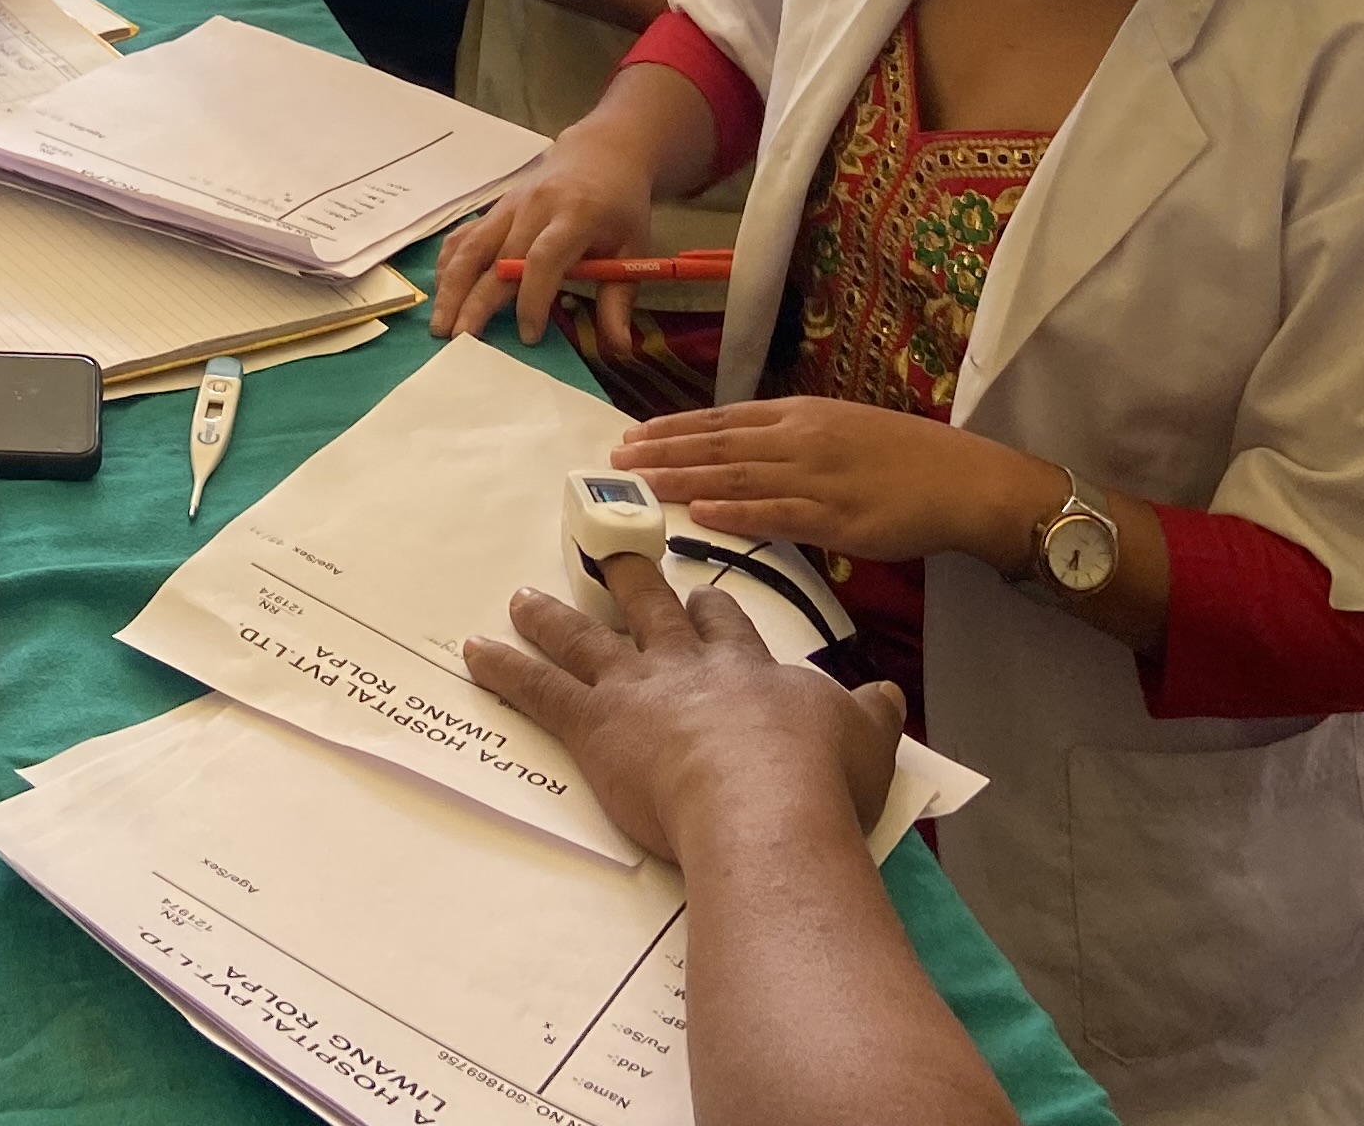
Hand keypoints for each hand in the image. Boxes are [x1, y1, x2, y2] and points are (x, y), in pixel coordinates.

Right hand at [430, 123, 662, 346]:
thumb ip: (619, 301)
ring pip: (470, 245)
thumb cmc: (619, 208)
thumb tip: (619, 350)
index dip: (532, 298)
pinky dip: (448, 263)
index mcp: (575, 215)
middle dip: (476, 301)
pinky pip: (463, 235)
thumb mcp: (633, 251)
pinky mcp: (494, 208)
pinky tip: (440, 291)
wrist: (600, 155)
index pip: (543, 258)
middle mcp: (535, 207)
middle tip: (461, 341)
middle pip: (496, 256)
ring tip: (439, 323)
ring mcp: (509, 204)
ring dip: (451, 285)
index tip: (528, 336)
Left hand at [463, 556, 903, 868]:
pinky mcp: (596, 724)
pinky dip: (505, 668)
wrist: (765, 804)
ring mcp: (636, 690)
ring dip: (550, 617)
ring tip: (520, 596)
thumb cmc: (817, 778)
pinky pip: (540, 690)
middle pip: (651, 609)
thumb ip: (869, 713)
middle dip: (629, 583)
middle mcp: (685, 665)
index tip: (700, 594)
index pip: (724, 624)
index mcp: (746, 668)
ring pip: (584, 640)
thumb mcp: (864, 739)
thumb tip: (887, 692)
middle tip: (609, 559)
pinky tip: (476, 651)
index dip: (710, 609)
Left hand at [613, 398, 1056, 573]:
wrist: (962, 478)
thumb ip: (790, 440)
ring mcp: (817, 477)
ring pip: (736, 477)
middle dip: (663, 452)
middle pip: (718, 444)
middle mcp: (801, 438)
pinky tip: (699, 515)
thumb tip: (741, 455)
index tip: (632, 436)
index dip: (674, 429)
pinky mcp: (836, 518)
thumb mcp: (840, 429)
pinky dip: (734, 514)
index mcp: (800, 414)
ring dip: (683, 480)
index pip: (723, 419)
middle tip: (616, 461)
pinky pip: (776, 514)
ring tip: (640, 484)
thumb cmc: (903, 457)